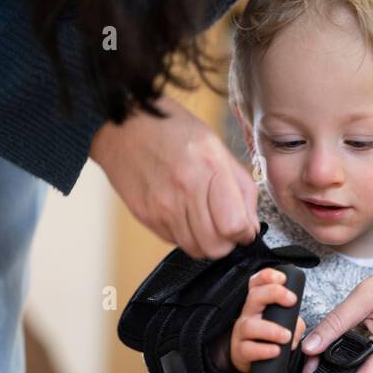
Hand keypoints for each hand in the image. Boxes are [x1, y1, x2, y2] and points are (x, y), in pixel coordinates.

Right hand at [89, 96, 258, 258]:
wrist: (121, 122)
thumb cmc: (172, 129)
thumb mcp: (216, 147)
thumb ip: (241, 188)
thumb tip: (251, 226)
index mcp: (209, 168)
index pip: (235, 226)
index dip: (244, 233)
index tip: (242, 227)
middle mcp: (186, 189)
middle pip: (217, 247)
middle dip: (226, 242)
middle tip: (223, 226)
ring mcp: (163, 206)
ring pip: (196, 250)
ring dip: (204, 240)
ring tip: (201, 217)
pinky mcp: (146, 216)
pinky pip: (175, 241)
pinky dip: (183, 234)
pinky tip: (181, 211)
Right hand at [229, 268, 306, 372]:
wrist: (253, 363)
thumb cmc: (269, 339)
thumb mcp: (284, 325)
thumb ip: (294, 322)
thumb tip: (297, 326)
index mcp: (258, 303)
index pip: (257, 283)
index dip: (267, 276)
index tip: (283, 278)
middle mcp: (248, 314)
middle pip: (254, 296)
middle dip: (273, 293)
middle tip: (291, 301)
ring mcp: (241, 333)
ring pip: (250, 326)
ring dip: (271, 330)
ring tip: (286, 336)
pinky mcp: (240, 352)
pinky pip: (248, 349)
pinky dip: (264, 350)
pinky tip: (276, 351)